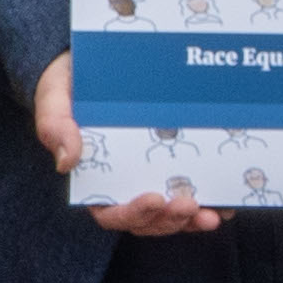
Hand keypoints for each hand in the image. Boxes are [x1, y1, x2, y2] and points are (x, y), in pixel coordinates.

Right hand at [33, 48, 214, 239]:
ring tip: (213, 214)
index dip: (133, 214)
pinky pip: (193, 189)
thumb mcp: (54, 100)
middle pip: (149, 219)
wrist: (94, 62)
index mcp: (95, 178)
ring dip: (192, 219)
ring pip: (172, 213)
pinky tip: (227, 199)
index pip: (111, 211)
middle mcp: (126, 184)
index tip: (154, 199)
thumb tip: (67, 162)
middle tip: (189, 204)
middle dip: (169, 220)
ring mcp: (153, 175)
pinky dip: (211, 201)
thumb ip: (56, 127)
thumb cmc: (68, 84)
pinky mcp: (175, 162)